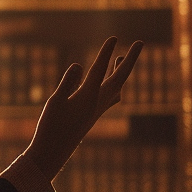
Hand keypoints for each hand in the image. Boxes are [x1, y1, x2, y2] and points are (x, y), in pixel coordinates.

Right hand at [25, 37, 142, 177]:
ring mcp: (97, 109)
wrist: (54, 153)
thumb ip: (68, 83)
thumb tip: (79, 65)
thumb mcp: (55, 102)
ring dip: (121, 72)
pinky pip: (110, 97)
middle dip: (130, 60)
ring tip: (122, 58)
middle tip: (140, 42)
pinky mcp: (94, 115)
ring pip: (117, 87)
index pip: (99, 70)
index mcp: (88, 97)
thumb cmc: (51, 127)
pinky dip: (114, 86)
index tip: (114, 38)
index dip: (106, 53)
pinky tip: (112, 86)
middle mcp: (98, 103)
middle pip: (119, 78)